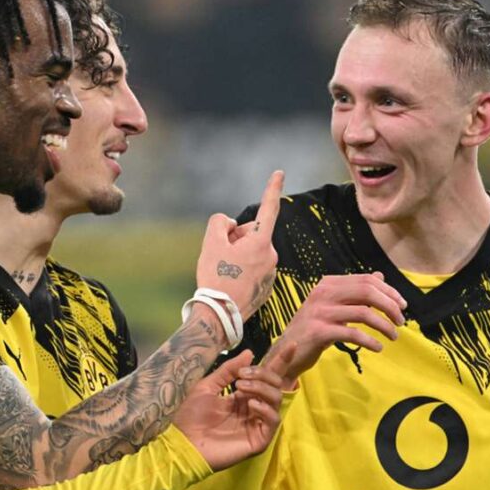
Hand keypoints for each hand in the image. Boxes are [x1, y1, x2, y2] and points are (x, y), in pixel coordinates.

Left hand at [172, 347, 293, 470]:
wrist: (183, 442)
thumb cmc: (191, 416)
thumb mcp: (208, 386)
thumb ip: (228, 370)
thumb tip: (250, 352)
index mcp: (243, 396)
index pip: (267, 378)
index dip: (280, 361)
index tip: (292, 345)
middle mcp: (253, 409)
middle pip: (274, 385)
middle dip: (262, 374)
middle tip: (241, 376)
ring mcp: (257, 424)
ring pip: (276, 399)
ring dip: (261, 387)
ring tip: (240, 388)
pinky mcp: (259, 439)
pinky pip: (273, 420)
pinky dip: (264, 408)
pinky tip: (250, 404)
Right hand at [196, 171, 283, 320]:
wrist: (220, 316)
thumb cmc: (215, 277)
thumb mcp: (210, 243)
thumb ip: (220, 223)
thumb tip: (230, 225)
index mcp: (261, 242)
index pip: (268, 208)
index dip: (272, 188)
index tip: (280, 173)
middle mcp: (271, 256)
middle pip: (252, 235)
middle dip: (236, 239)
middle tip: (221, 256)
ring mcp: (271, 273)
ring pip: (251, 253)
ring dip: (238, 256)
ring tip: (224, 273)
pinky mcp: (266, 288)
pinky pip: (253, 270)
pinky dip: (242, 272)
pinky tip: (231, 284)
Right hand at [261, 272, 405, 389]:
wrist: (286, 352)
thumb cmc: (313, 329)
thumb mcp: (334, 306)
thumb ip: (355, 292)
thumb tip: (380, 276)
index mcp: (328, 284)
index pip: (366, 280)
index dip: (389, 291)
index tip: (402, 306)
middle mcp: (323, 293)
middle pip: (367, 291)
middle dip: (390, 306)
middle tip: (401, 321)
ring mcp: (319, 312)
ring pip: (363, 313)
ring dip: (384, 325)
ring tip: (393, 336)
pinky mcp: (318, 332)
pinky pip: (352, 334)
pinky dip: (370, 341)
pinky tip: (378, 348)